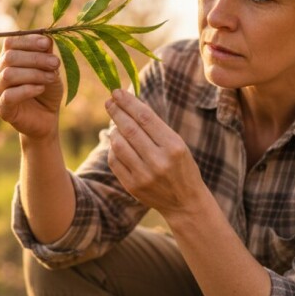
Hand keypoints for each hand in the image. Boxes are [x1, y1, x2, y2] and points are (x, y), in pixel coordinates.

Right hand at [0, 35, 64, 140]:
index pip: (10, 42)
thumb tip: (47, 38)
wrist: (46, 120)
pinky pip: (9, 95)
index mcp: (8, 60)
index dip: (28, 41)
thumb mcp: (51, 70)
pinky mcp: (1, 108)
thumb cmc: (47, 92)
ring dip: (33, 73)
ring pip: (9, 75)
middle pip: (10, 57)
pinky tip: (40, 88)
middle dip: (35, 58)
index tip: (47, 44)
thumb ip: (47, 56)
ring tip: (51, 77)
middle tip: (55, 63)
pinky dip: (27, 89)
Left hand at [104, 89, 208, 215]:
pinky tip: (117, 143)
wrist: (185, 203)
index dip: (129, 103)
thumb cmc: (181, 167)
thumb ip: (156, 128)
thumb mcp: (177, 145)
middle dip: (116, 112)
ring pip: (119, 144)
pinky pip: (115, 161)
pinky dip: (113, 148)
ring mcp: (144, 175)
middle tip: (109, 101)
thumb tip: (129, 105)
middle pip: (129, 129)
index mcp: (173, 146)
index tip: (117, 92)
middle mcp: (159, 160)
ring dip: (114, 130)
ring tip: (115, 124)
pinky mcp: (133, 186)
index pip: (145, 118)